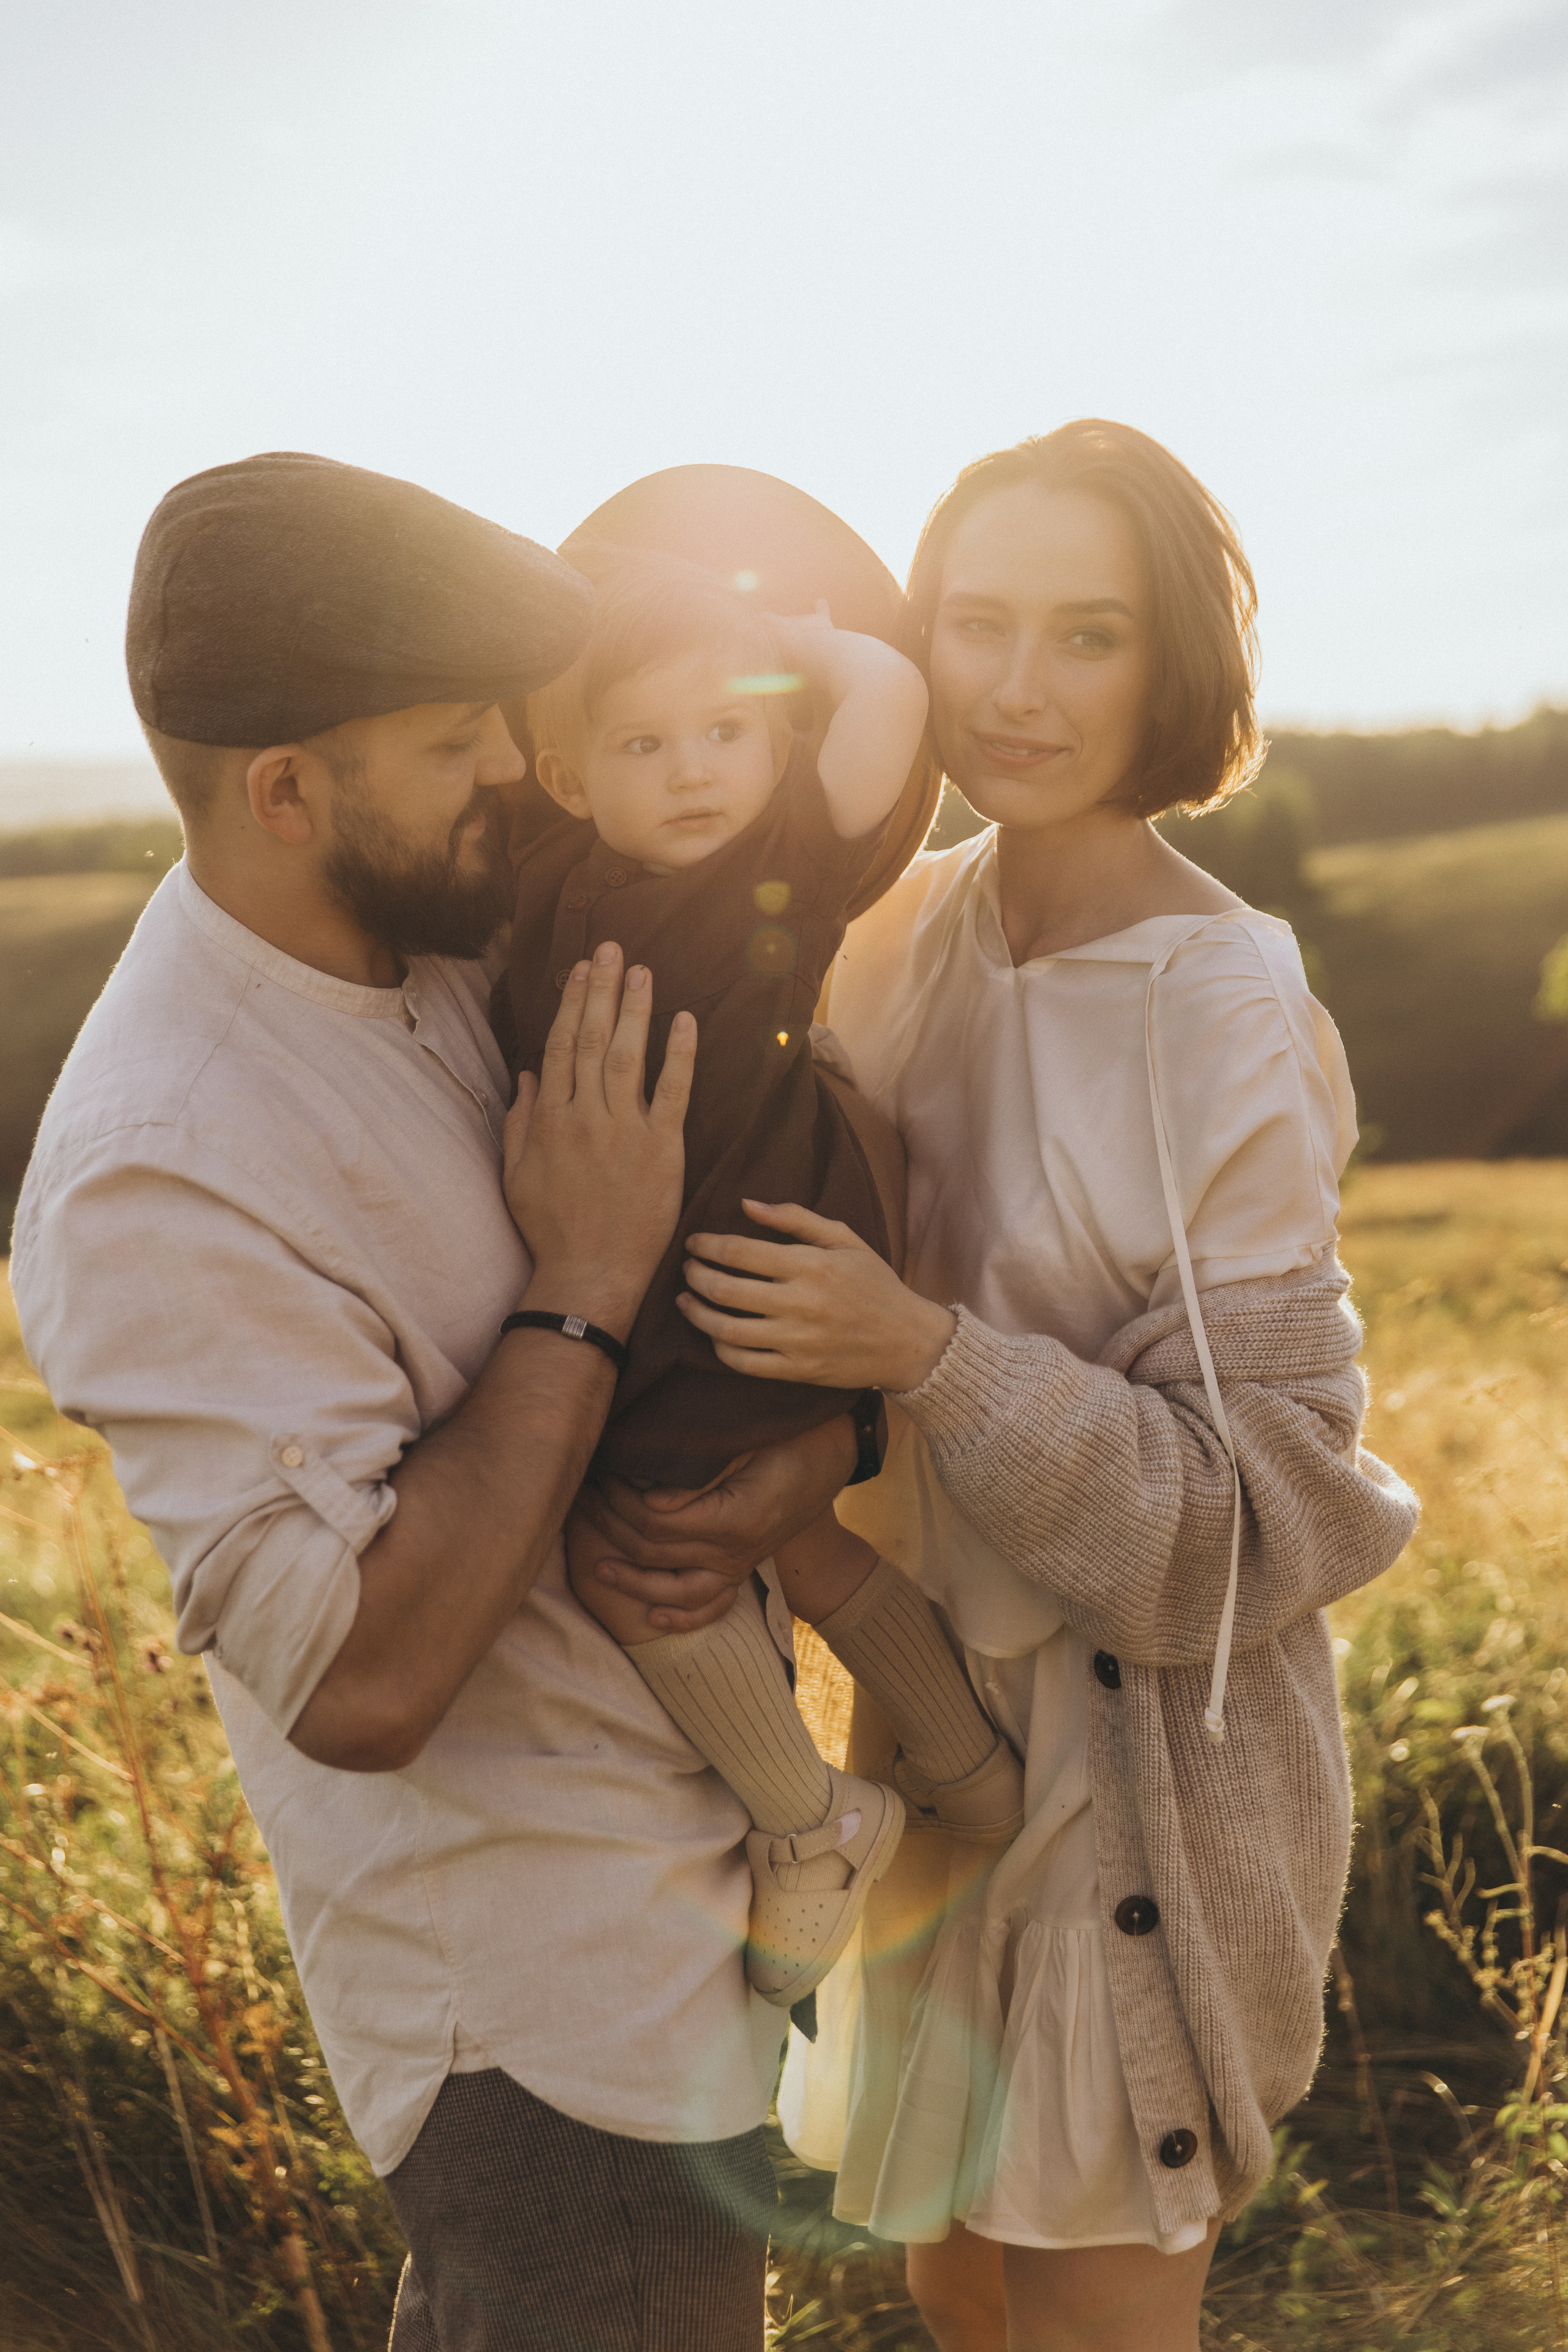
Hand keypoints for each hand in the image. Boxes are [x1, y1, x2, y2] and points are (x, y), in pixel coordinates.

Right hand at [503, 944, 694, 1334]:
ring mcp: (625, 1130)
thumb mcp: (517, 1174)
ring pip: (629, 1056)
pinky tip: (685, 1021)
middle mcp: (586, 1116)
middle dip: (602, 989)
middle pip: (593, 1038)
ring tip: (642, 971)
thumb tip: (527, 1073)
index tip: (579, 969)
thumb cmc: (551, 1229)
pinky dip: (680, 1055)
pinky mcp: (662, 1149)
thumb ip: (521, 1121)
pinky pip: (674, 1093)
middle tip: (612, 948)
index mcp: (551, 1119)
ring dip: (635, 1009)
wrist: (590, 1274)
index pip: (561, 1045)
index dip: (571, 1002)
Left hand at [575, 1415, 857, 1633]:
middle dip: (613, 1525)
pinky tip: (651, 1617)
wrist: (830, 1454)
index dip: (621, 1500)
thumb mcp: (744, 1443)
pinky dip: (681, 1618)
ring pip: (677, 1591)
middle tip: (586, 1495)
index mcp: (734, 1519)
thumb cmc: (786, 1436)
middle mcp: (735, 1551)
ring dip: (633, 1582)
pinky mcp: (742, 1568)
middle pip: (656, 1553)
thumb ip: (698, 1474)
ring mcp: (739, 1565)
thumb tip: (650, 1498)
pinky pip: (712, 1606)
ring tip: (596, 1565)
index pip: (657, 1521)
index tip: (600, 1471)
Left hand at [678, 1199, 954, 1393]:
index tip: (694, 1242)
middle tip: (687, 1268)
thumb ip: (795, 1218)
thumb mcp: (845, 1239)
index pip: (739, 1252)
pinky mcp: (797, 1371)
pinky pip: (743, 1363)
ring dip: (696, 1312)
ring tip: (686, 1299)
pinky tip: (714, 1332)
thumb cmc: (874, 1284)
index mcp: (811, 1265)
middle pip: (725, 1289)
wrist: (907, 1341)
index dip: (707, 1245)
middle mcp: (801, 1304)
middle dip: (695, 1275)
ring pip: (726, 1329)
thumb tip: (746, 1205)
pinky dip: (719, 1347)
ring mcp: (797, 1341)